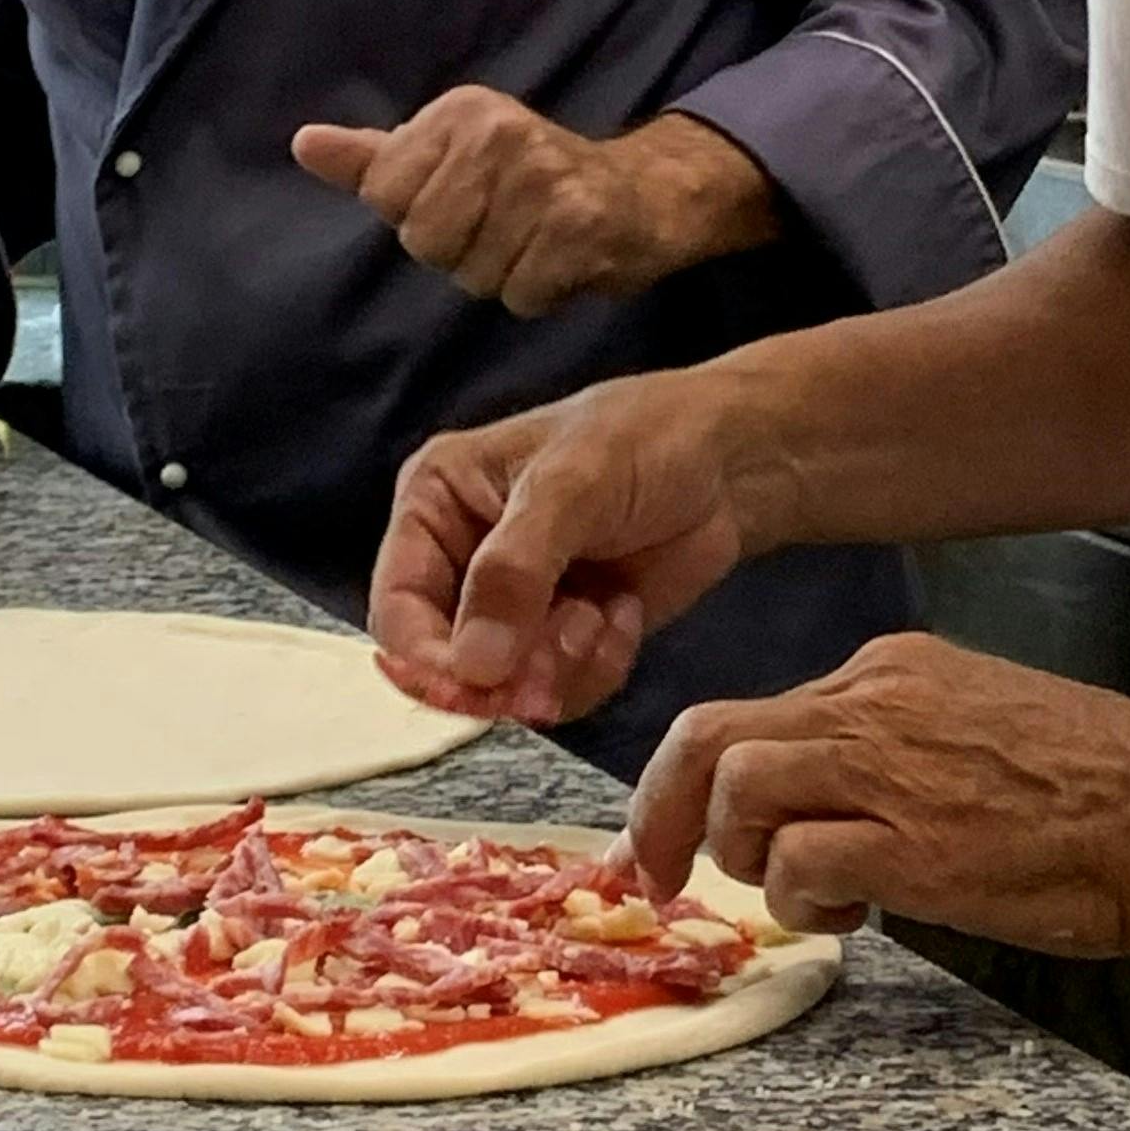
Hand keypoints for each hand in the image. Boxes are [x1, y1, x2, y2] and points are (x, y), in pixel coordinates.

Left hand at [293, 91, 777, 317]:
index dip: (420, 218)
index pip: (385, 196)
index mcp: (460, 113)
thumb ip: (375, 159)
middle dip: (460, 253)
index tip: (466, 203)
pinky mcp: (578, 226)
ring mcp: (542, 179)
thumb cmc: (533, 181)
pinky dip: (539, 294)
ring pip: (473, 275)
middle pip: (425, 242)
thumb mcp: (450, 155)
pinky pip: (520, 295)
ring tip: (534, 245)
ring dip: (502, 276)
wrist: (641, 197)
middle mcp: (500, 134)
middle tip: (504, 230)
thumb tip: (303, 145)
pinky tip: (561, 263)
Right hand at [370, 367, 792, 723]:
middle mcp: (463, 559)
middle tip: (553, 675)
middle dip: (507, 673)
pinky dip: (596, 666)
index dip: (431, 661)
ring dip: (560, 666)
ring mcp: (516, 604)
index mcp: (436, 504)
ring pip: (508, 685)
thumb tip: (471, 665)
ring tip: (603, 613)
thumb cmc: (645, 442)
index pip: (399, 610)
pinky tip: (624, 614)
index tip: (481, 686)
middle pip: (448, 662)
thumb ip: (514, 573)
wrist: (730, 464)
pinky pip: (561, 689)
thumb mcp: (572, 489)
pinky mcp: (565, 636)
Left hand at [619, 634, 1129, 951]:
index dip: (695, 783)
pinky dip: (803, 899)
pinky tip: (858, 916)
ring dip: (748, 856)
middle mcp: (872, 700)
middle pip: (711, 737)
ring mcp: (887, 765)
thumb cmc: (1101, 791)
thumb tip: (822, 816)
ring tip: (811, 896)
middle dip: (665, 814)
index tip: (679, 836)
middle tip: (664, 876)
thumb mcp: (973, 735)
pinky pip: (798, 862)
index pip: (753, 715)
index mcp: (889, 671)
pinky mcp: (909, 841)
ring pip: (738, 791)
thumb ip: (889, 756)